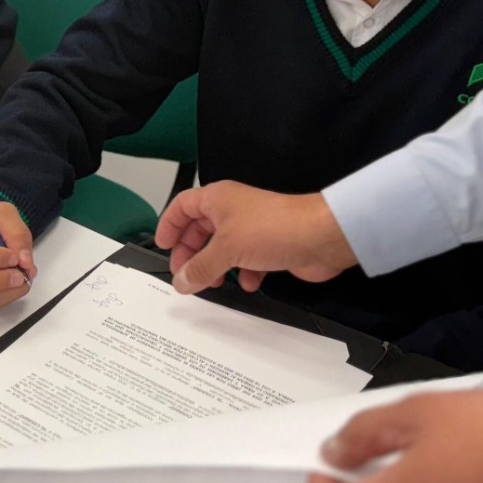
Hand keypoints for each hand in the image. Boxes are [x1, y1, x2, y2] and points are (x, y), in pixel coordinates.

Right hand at [155, 180, 356, 294]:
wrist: (320, 237)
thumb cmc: (277, 226)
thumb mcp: (226, 249)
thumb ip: (200, 267)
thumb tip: (181, 279)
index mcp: (218, 199)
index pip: (182, 206)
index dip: (169, 225)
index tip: (162, 246)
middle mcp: (234, 210)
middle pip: (201, 230)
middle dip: (191, 253)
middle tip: (184, 274)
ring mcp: (252, 228)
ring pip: (224, 248)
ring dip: (216, 267)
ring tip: (213, 283)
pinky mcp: (270, 246)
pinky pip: (248, 261)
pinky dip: (243, 273)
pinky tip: (248, 284)